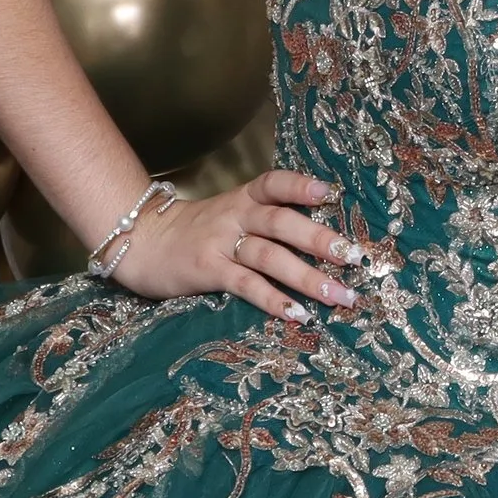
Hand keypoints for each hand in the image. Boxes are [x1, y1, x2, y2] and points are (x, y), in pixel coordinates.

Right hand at [107, 168, 362, 325]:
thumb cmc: (197, 230)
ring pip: (270, 257)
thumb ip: (267, 217)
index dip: (301, 186)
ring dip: (308, 278)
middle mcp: (235, 216)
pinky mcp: (207, 271)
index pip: (274, 183)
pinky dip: (273, 299)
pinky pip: (246, 285)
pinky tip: (297, 314)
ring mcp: (220, 243)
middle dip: (322, 240)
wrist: (141, 242)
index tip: (331, 194)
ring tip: (338, 295)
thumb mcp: (231, 212)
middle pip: (282, 223)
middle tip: (355, 258)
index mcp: (244, 198)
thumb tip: (324, 236)